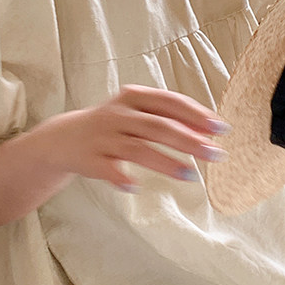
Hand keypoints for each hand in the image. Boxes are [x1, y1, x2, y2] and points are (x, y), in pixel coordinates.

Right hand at [35, 84, 228, 191]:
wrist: (63, 138)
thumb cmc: (112, 124)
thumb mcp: (137, 112)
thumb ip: (169, 117)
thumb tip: (209, 129)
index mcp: (133, 98)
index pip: (170, 102)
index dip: (196, 114)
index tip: (221, 128)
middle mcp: (118, 115)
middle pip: (158, 126)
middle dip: (189, 140)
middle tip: (216, 154)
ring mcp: (104, 137)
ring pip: (138, 149)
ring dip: (166, 163)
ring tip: (191, 176)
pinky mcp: (90, 159)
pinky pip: (108, 170)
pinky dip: (122, 178)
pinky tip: (136, 187)